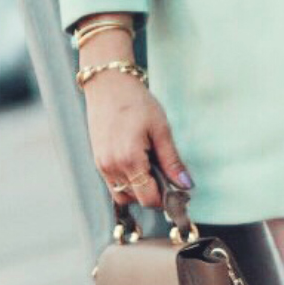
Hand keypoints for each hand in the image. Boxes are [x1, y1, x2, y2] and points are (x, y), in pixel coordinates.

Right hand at [84, 71, 193, 210]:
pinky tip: (137, 163)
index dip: (166, 199)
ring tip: (150, 166)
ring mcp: (102, 166)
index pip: (149, 198)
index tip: (177, 189)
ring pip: (123, 195)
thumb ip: (172, 161)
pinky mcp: (98, 161)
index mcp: (130, 160)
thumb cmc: (136, 102)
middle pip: (137, 199)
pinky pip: (113, 185)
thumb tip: (186, 185)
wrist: (108, 85)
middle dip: (153, 193)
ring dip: (139, 189)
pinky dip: (127, 182)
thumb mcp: (161, 129)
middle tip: (165, 173)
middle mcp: (112, 167)